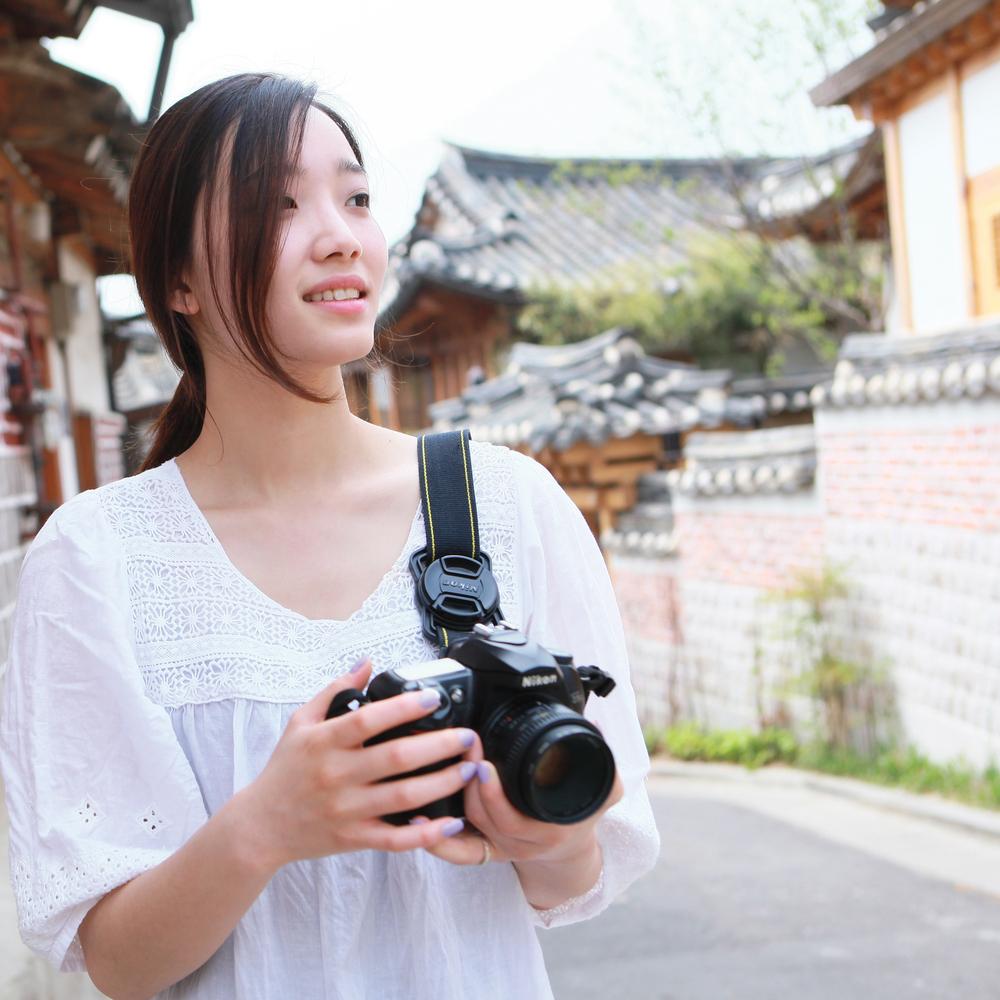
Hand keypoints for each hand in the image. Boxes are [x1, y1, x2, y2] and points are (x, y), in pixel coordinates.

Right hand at [232, 659, 480, 870]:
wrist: (260, 826)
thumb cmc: (285, 769)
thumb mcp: (301, 722)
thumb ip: (335, 691)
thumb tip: (367, 663)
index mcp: (324, 742)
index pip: (368, 720)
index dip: (403, 708)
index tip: (433, 698)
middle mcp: (337, 775)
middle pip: (395, 759)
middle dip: (438, 746)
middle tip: (467, 736)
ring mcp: (347, 810)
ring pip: (403, 798)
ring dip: (442, 783)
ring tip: (470, 769)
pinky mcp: (353, 838)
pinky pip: (395, 839)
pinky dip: (426, 834)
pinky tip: (452, 822)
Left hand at [415, 735, 623, 867]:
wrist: (573, 849)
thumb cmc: (583, 813)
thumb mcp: (605, 788)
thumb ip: (604, 758)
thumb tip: (595, 723)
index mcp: (547, 830)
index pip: (514, 817)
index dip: (495, 794)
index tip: (484, 765)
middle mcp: (520, 843)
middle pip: (484, 818)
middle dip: (468, 784)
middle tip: (462, 749)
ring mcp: (499, 847)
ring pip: (467, 830)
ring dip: (450, 800)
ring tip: (438, 767)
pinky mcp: (482, 849)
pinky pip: (456, 853)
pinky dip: (434, 840)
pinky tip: (416, 816)